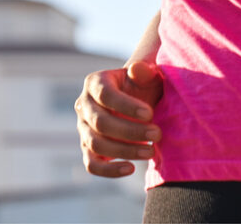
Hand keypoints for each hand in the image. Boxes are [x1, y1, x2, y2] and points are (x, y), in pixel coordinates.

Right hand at [76, 59, 163, 177]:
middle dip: (130, 131)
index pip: (105, 95)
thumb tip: (136, 70)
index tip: (150, 114)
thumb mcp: (148, 75)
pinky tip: (131, 168)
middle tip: (157, 134)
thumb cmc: (144, 86)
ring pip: (96, 145)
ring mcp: (83, 128)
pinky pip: (92, 165)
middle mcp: (83, 105)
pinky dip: (109, 171)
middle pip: (100, 123)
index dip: (126, 106)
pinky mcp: (88, 149)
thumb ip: (144, 70)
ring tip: (151, 151)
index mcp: (94, 83)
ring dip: (124, 151)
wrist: (140, 102)